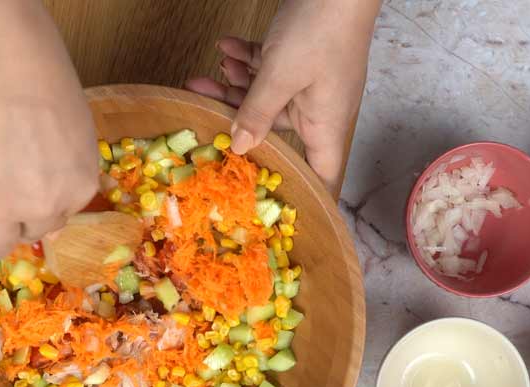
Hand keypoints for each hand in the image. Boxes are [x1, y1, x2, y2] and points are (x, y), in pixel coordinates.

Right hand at [0, 0, 97, 257]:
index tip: (21, 184)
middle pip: (27, 233)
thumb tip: (43, 184)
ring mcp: (2, 208)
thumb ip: (61, 160)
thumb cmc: (37, 69)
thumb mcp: (70, 122)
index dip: (36, 200)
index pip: (59, 216)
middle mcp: (46, 205)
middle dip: (10, 215)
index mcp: (79, 183)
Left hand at [187, 0, 380, 193]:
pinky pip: (270, 70)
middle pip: (275, 133)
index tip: (277, 213)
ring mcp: (311, 84)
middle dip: (239, 124)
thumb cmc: (321, 30)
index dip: (306, 199)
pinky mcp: (302, 59)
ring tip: (209, 74)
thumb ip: (257, 113)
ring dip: (237, 86)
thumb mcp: (280, 75)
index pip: (323, 178)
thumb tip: (240, 148)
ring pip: (266, 98)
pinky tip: (226, 48)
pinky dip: (248, 61)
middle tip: (204, 116)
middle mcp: (320, 111)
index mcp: (325, 125)